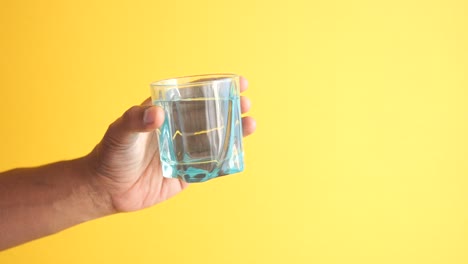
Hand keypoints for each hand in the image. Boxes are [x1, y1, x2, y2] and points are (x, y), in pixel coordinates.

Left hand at [87, 77, 255, 212]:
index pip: (193, 96)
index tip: (236, 82)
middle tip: (246, 103)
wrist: (105, 189)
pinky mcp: (185, 174)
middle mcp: (177, 130)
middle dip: (230, 108)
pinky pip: (209, 167)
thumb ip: (136, 120)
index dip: (215, 88)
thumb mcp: (120, 132)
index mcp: (165, 114)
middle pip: (210, 116)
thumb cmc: (110, 155)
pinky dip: (225, 160)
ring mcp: (183, 152)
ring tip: (250, 124)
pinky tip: (238, 153)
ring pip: (214, 139)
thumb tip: (157, 113)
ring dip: (233, 132)